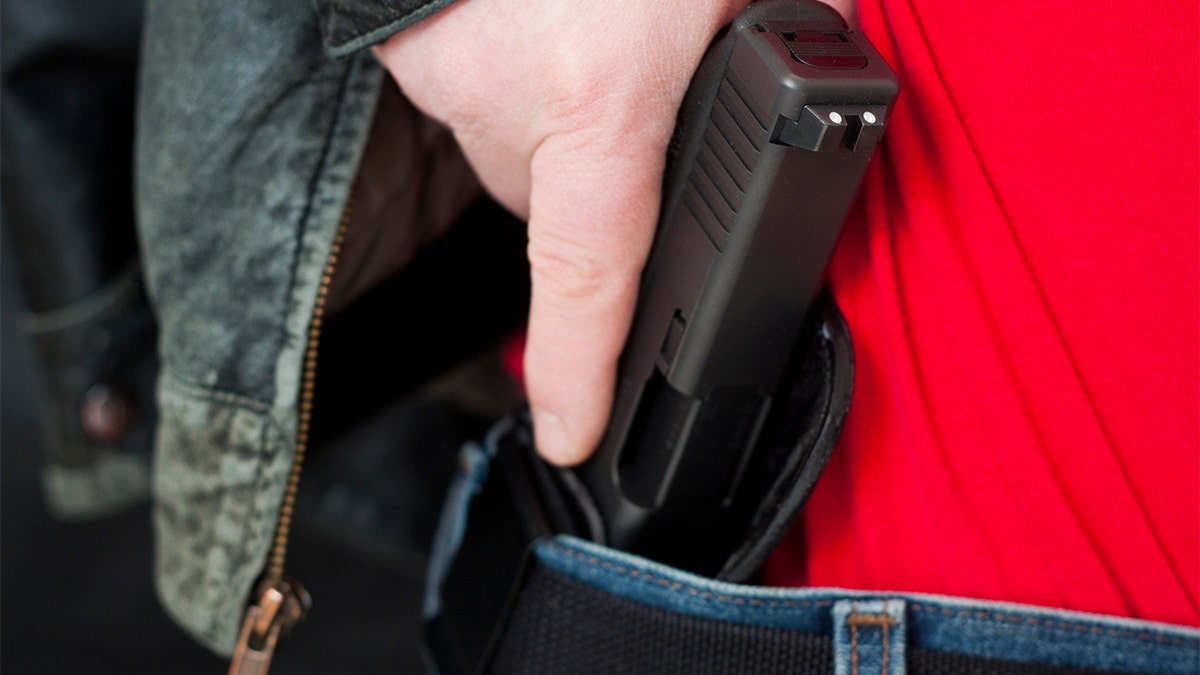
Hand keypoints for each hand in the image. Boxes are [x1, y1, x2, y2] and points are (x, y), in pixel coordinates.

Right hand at [376, 0, 756, 465]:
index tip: (565, 434)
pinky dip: (517, 77)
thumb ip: (785, 32)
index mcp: (600, 94)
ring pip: (521, 152)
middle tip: (652, 101)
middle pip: (559, 210)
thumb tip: (808, 83)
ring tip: (599, 33)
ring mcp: (446, 75)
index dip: (573, 369)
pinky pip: (480, 100)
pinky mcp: (411, 49)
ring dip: (561, 121)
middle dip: (606, 183)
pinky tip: (547, 19)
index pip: (585, 272)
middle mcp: (504, 102)